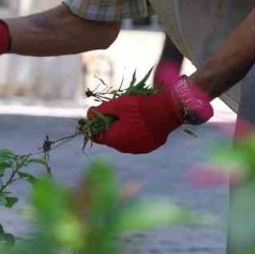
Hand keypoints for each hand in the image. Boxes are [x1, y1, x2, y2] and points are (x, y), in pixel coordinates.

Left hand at [87, 77, 213, 153]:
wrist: (165, 112)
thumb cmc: (139, 107)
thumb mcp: (117, 104)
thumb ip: (101, 110)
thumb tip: (89, 113)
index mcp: (114, 139)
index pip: (96, 137)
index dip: (94, 126)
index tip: (98, 116)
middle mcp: (124, 148)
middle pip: (111, 138)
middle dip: (111, 127)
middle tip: (116, 113)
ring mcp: (138, 149)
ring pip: (125, 141)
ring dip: (124, 131)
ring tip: (130, 117)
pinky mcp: (149, 147)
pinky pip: (138, 141)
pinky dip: (136, 134)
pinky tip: (141, 123)